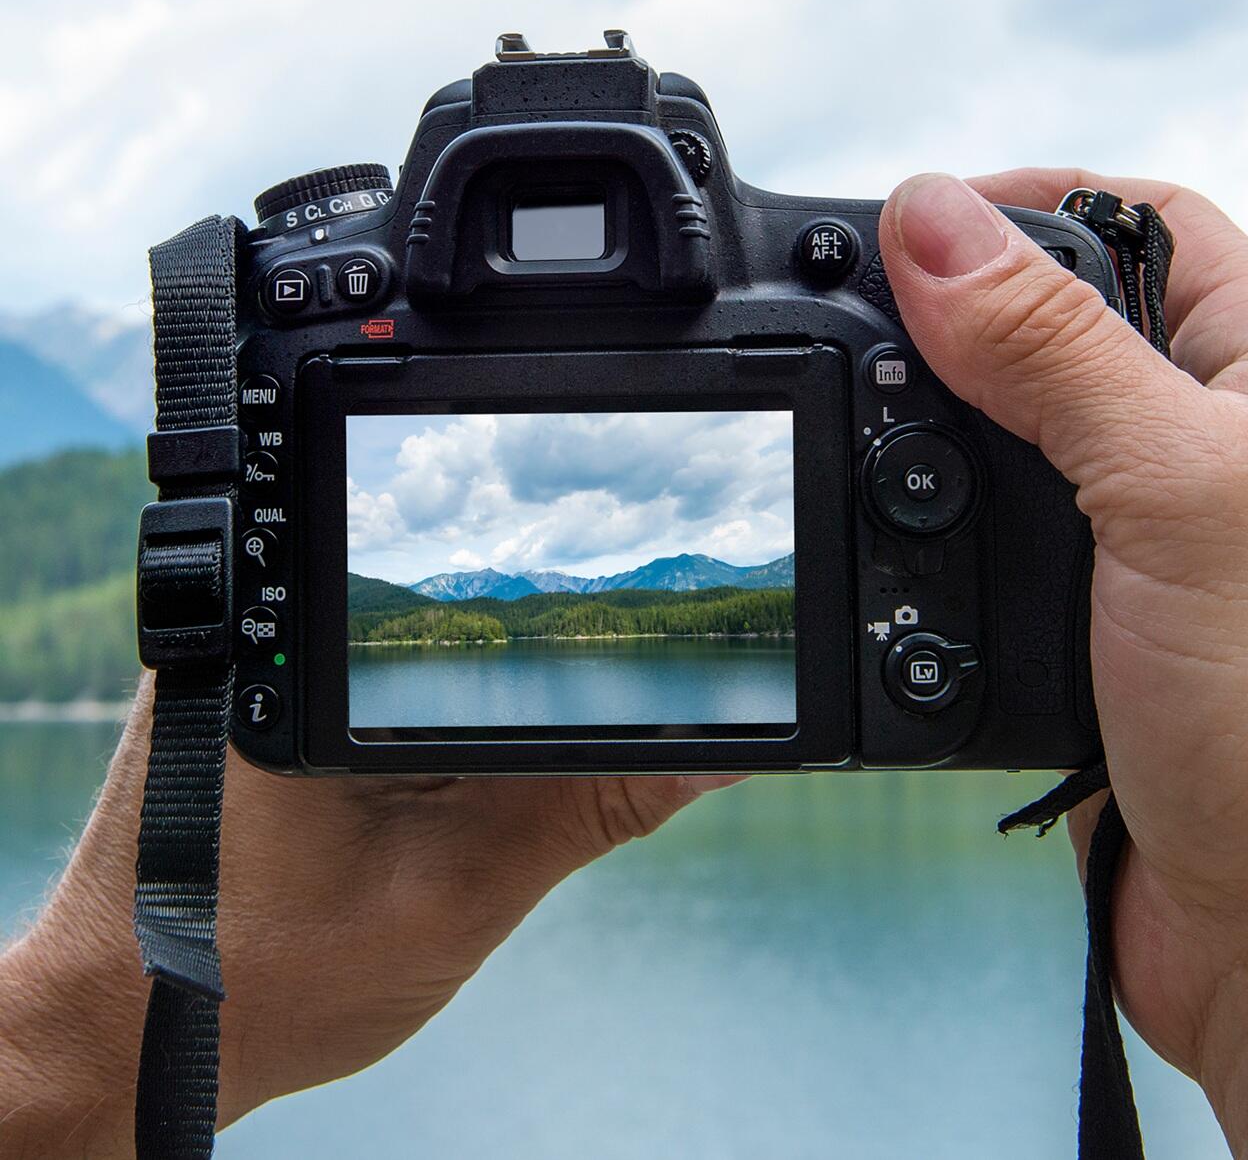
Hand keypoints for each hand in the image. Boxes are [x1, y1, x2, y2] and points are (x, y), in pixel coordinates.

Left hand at [0, 673, 738, 1154]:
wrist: (130, 1033)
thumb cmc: (267, 982)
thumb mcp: (459, 896)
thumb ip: (590, 809)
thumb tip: (717, 753)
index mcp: (315, 670)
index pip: (494, 615)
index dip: (591, 632)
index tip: (664, 669)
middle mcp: (274, 637)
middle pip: (462, 617)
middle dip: (543, 667)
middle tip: (590, 723)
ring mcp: (259, 667)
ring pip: (424, 646)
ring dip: (488, 695)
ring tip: (490, 771)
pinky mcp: (262, 702)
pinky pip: (380, 677)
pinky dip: (439, 714)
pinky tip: (450, 765)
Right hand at [880, 170, 1247, 1157]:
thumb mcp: (1179, 496)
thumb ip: (1056, 353)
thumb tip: (930, 225)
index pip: (1142, 222)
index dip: (1026, 202)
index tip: (910, 220)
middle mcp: (1201, 439)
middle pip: (1059, 315)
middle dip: (957, 308)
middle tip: (859, 320)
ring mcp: (1133, 526)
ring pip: (1005, 424)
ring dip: (929, 414)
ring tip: (853, 412)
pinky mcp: (1076, 605)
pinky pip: (979, 523)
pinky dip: (921, 511)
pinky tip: (884, 517)